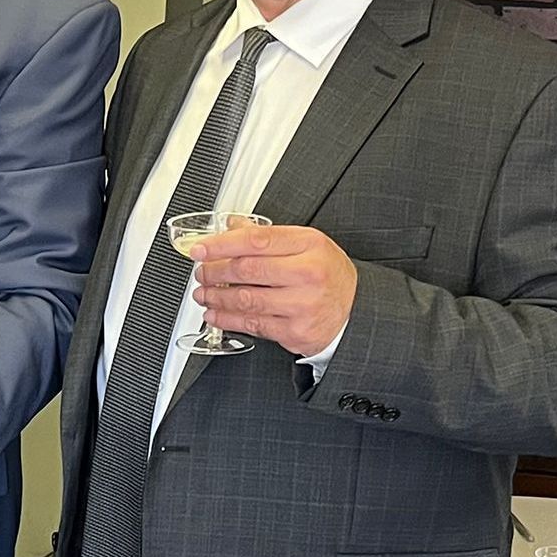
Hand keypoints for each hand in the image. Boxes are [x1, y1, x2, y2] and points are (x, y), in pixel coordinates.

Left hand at [190, 223, 356, 356]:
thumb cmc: (329, 274)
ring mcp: (302, 305)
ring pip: (245, 299)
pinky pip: (252, 324)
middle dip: (215, 271)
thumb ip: (269, 236)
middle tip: (202, 272)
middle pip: (247, 270)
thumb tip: (232, 226)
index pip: (256, 240)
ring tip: (203, 292)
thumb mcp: (308, 245)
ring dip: (216, 296)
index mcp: (310, 246)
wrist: (356, 311)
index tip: (200, 248)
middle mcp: (307, 274)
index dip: (221, 244)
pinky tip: (215, 314)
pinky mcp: (295, 331)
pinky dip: (226, 319)